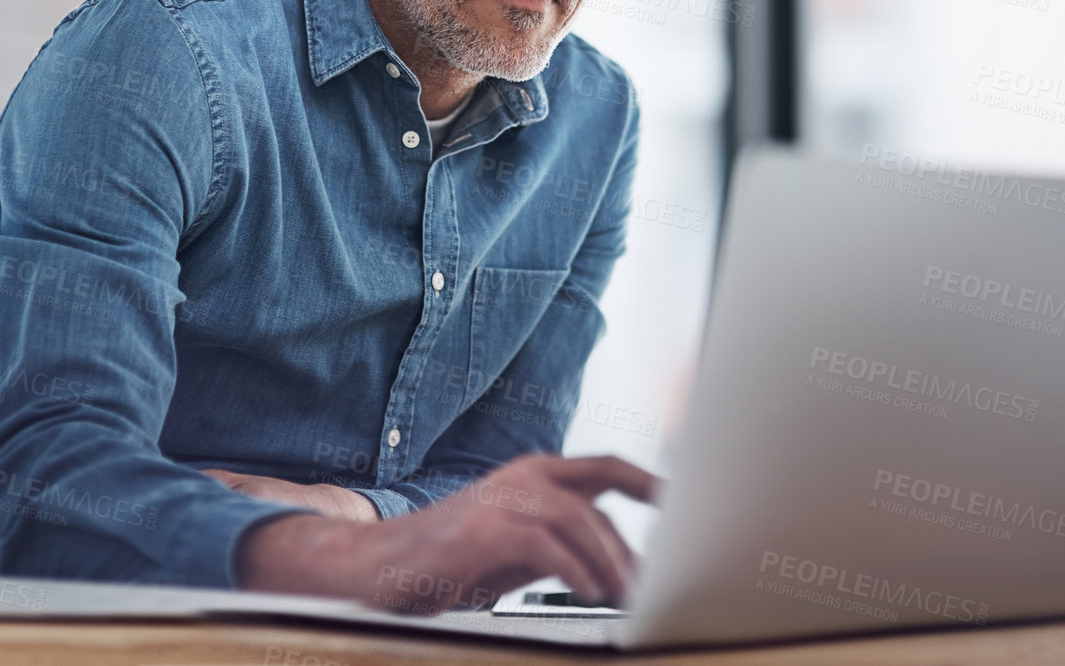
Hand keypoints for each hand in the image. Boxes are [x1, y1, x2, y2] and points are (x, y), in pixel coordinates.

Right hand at [232, 453, 658, 613]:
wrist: (383, 563)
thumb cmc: (454, 556)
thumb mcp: (518, 543)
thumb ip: (564, 542)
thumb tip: (619, 565)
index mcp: (535, 473)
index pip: (605, 468)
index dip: (647, 482)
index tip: (681, 503)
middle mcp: (524, 476)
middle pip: (599, 503)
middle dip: (629, 548)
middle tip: (649, 586)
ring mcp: (504, 497)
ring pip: (580, 520)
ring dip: (609, 562)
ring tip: (624, 596)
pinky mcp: (487, 527)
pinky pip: (548, 546)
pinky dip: (575, 570)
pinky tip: (588, 593)